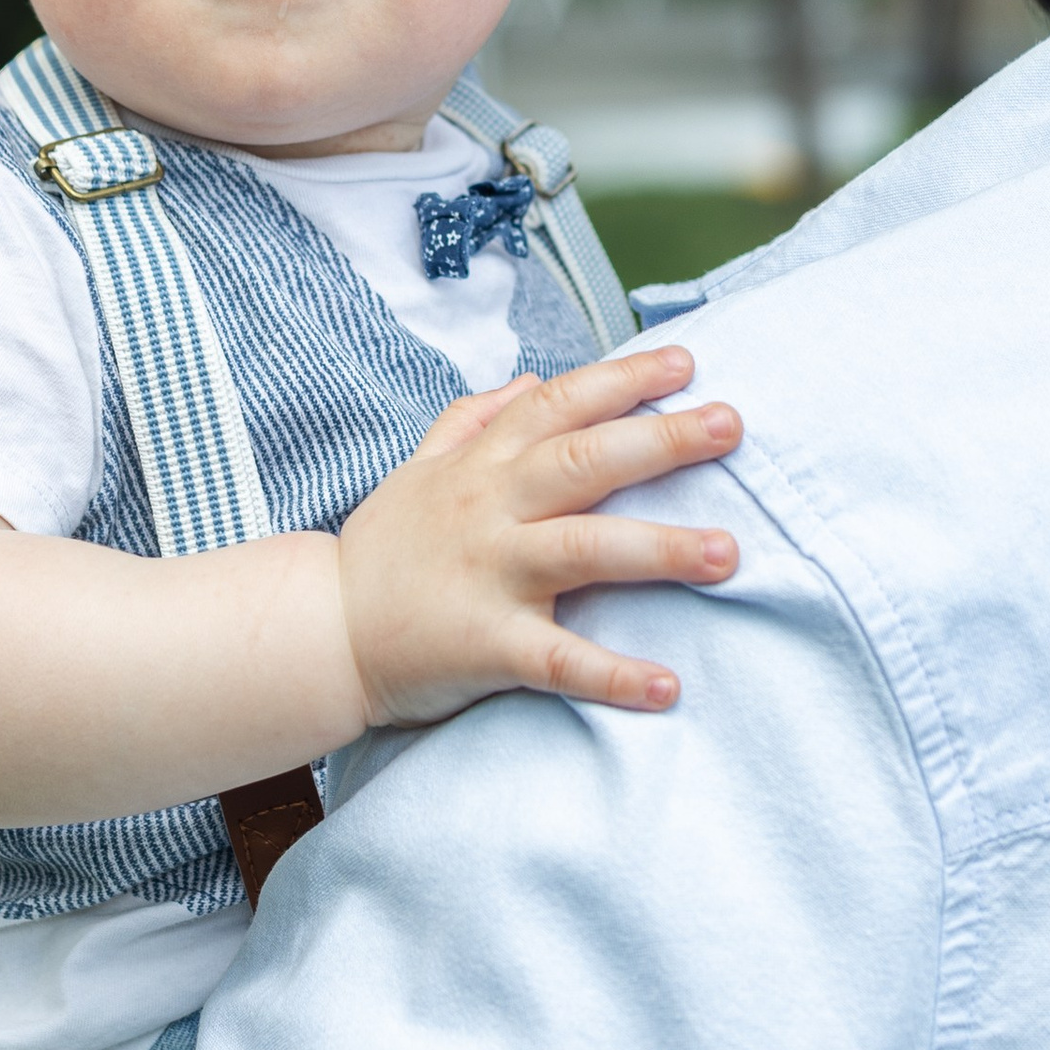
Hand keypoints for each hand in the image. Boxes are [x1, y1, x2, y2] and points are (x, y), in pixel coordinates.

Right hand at [335, 346, 740, 727]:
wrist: (317, 632)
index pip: (559, 403)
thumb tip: (530, 381)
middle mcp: (491, 508)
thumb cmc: (382, 550)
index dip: (623, 378)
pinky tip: (667, 686)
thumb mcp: (418, 468)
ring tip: (728, 553)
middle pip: (587, 461)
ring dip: (660, 550)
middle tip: (733, 424)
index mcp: (482, 465)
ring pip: (584, 550)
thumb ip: (473, 419)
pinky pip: (557, 660)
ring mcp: (489, 574)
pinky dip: (612, 675)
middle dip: (664, 440)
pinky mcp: (486, 643)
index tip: (686, 362)